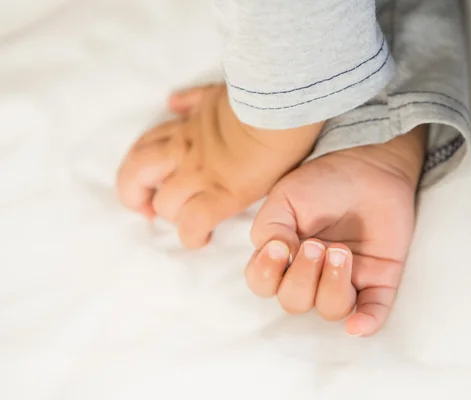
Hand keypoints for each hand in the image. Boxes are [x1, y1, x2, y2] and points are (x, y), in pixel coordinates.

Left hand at [116, 84, 322, 247]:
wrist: (280, 105)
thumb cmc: (258, 96)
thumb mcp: (217, 92)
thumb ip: (194, 99)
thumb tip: (172, 103)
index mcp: (183, 129)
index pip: (144, 148)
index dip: (137, 169)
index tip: (148, 184)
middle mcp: (184, 152)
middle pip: (135, 176)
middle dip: (135, 196)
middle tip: (148, 209)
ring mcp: (201, 175)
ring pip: (164, 204)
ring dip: (172, 216)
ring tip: (187, 222)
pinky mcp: (223, 195)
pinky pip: (194, 224)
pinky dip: (194, 236)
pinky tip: (203, 239)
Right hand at [244, 126, 426, 335]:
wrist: (371, 165)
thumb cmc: (325, 180)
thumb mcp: (287, 196)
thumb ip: (271, 227)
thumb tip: (278, 258)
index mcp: (284, 256)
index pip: (263, 284)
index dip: (266, 274)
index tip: (279, 247)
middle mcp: (311, 274)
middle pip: (294, 302)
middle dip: (302, 277)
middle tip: (316, 245)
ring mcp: (346, 279)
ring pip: (330, 309)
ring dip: (331, 285)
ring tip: (342, 251)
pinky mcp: (379, 279)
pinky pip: (373, 312)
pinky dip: (366, 323)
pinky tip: (357, 325)